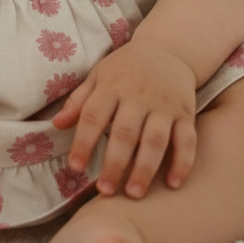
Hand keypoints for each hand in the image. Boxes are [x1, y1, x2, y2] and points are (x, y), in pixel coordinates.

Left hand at [52, 35, 197, 198]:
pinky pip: (187, 140)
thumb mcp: (98, 76)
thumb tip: (57, 124)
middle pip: (125, 133)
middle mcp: (138, 96)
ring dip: (145, 168)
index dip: (83, 143)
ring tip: (134, 193)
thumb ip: (79, 101)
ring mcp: (164, 105)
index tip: (76, 167)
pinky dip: (182, 162)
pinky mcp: (186, 113)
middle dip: (115, 163)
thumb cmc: (126, 67)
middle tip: (105, 190)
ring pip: (156, 140)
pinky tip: (173, 184)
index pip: (93, 117)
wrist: (168, 49)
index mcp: (112, 87)